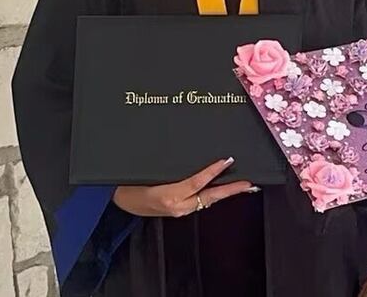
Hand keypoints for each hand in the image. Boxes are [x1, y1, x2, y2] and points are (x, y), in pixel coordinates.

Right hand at [112, 157, 256, 217]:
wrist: (117, 201)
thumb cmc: (128, 183)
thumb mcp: (145, 172)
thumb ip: (168, 168)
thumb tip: (189, 156)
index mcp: (167, 195)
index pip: (196, 182)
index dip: (213, 171)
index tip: (227, 160)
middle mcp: (176, 206)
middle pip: (209, 197)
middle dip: (231, 190)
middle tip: (249, 183)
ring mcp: (178, 211)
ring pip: (207, 201)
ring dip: (224, 193)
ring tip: (241, 185)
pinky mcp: (178, 211)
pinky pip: (199, 202)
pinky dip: (211, 195)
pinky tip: (220, 189)